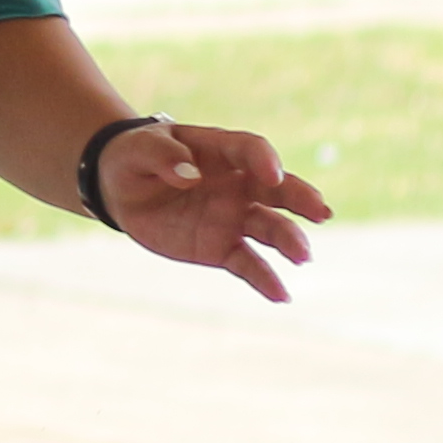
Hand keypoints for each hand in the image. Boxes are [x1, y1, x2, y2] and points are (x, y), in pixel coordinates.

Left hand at [93, 120, 326, 301]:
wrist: (121, 188)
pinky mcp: (222, 246)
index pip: (251, 150)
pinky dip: (265, 279)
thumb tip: (189, 176)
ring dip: (288, 241)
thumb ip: (163, 157)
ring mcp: (233, 216)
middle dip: (300, 199)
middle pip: (276, 190)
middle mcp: (237, 184)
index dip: (264, 160)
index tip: (272, 174)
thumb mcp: (140, 148)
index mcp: (221, 150)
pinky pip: (248, 264)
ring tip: (303, 256)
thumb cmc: (136, 157)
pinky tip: (281, 295)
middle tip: (321, 211)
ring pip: (269, 228)